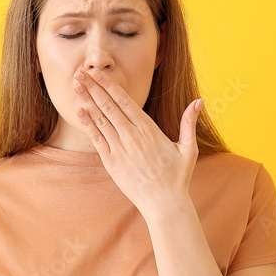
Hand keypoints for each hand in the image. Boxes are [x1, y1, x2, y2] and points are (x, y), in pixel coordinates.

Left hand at [72, 69, 201, 217]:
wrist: (164, 203)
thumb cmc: (177, 176)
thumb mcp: (187, 148)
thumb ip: (189, 123)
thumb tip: (199, 101)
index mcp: (148, 129)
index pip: (124, 101)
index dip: (109, 85)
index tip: (97, 73)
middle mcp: (131, 136)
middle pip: (108, 105)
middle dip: (93, 87)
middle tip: (79, 72)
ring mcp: (119, 149)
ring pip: (100, 119)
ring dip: (87, 100)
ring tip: (75, 85)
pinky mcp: (111, 162)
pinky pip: (96, 139)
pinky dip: (87, 124)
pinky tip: (79, 110)